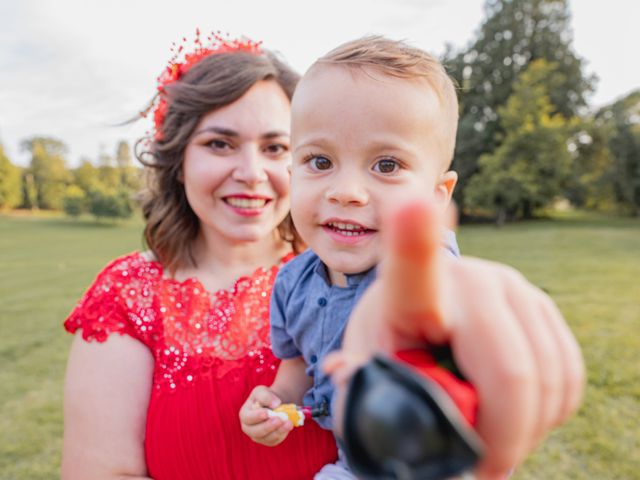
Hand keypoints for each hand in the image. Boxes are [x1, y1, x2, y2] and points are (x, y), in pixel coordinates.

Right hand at [239, 385, 292, 446]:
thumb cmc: (266, 397)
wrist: (275, 405)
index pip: (248, 418)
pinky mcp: (268, 441)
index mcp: (245, 415)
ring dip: (278, 431)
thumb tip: (275, 404)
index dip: (257, 416)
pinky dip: (282, 434)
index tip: (267, 413)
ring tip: (288, 423)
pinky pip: (274, 441)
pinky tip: (288, 426)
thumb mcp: (262, 391)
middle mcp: (249, 428)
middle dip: (268, 426)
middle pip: (256, 432)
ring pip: (267, 438)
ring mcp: (258, 437)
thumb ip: (265, 396)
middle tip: (279, 420)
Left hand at [325, 199, 584, 479]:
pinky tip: (516, 412)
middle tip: (480, 467)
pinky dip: (548, 412)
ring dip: (524, 431)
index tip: (412, 204)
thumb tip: (346, 373)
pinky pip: (567, 375)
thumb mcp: (367, 383)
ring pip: (547, 381)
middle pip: (509, 372)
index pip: (411, 265)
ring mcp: (513, 286)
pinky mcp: (541, 305)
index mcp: (406, 293)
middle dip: (502, 439)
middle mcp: (468, 278)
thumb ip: (362, 390)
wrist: (419, 335)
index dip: (414, 238)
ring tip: (489, 437)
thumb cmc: (386, 359)